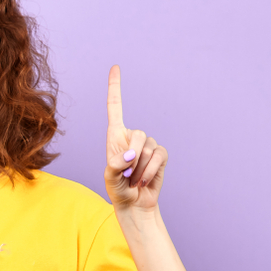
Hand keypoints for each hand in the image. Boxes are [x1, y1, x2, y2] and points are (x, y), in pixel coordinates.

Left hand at [104, 65, 167, 211]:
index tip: (115, 67)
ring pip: (148, 147)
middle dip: (133, 156)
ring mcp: (148, 144)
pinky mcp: (160, 154)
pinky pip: (159, 156)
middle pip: (138, 134)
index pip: (115, 107)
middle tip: (127, 174)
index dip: (115, 87)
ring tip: (134, 179)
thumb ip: (115, 166)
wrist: (134, 203)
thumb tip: (132, 155)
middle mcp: (131, 136)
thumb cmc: (117, 189)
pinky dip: (151, 170)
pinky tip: (145, 179)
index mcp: (115, 136)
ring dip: (140, 168)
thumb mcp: (110, 179)